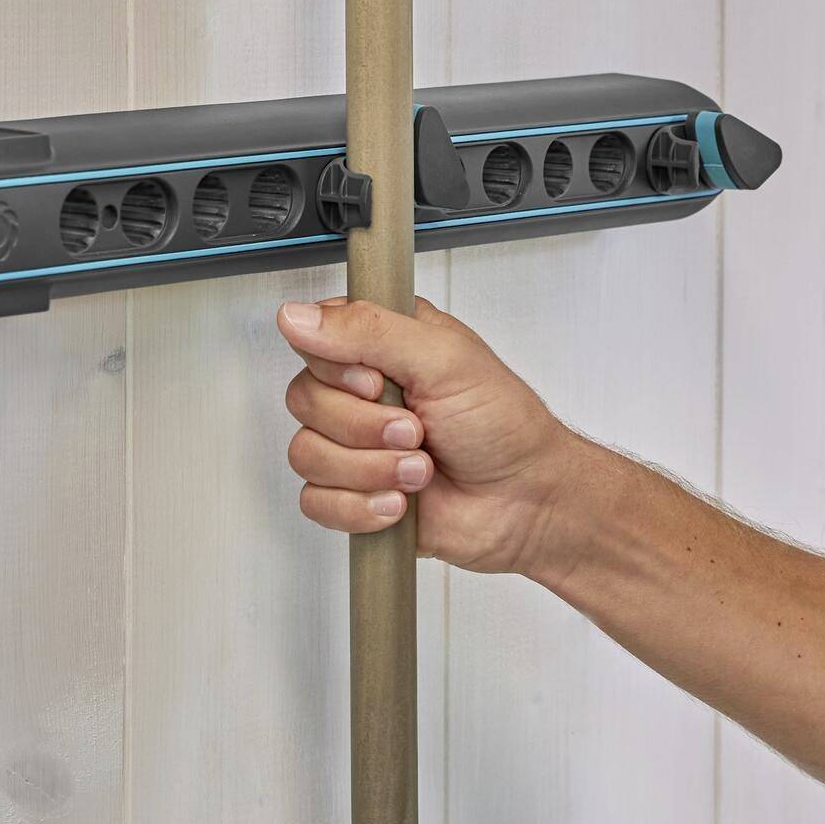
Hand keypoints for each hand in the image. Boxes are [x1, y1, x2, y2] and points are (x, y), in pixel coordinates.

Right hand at [276, 292, 577, 575]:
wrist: (526, 502)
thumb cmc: (504, 426)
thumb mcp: (445, 359)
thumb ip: (368, 330)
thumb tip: (297, 317)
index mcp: (383, 343)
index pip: (313, 339)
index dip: (338, 369)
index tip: (379, 383)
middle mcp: (363, 390)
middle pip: (304, 399)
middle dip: (364, 427)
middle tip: (416, 431)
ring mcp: (355, 443)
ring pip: (306, 454)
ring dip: (369, 470)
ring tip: (420, 470)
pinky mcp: (353, 492)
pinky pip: (316, 501)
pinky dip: (359, 506)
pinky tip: (399, 503)